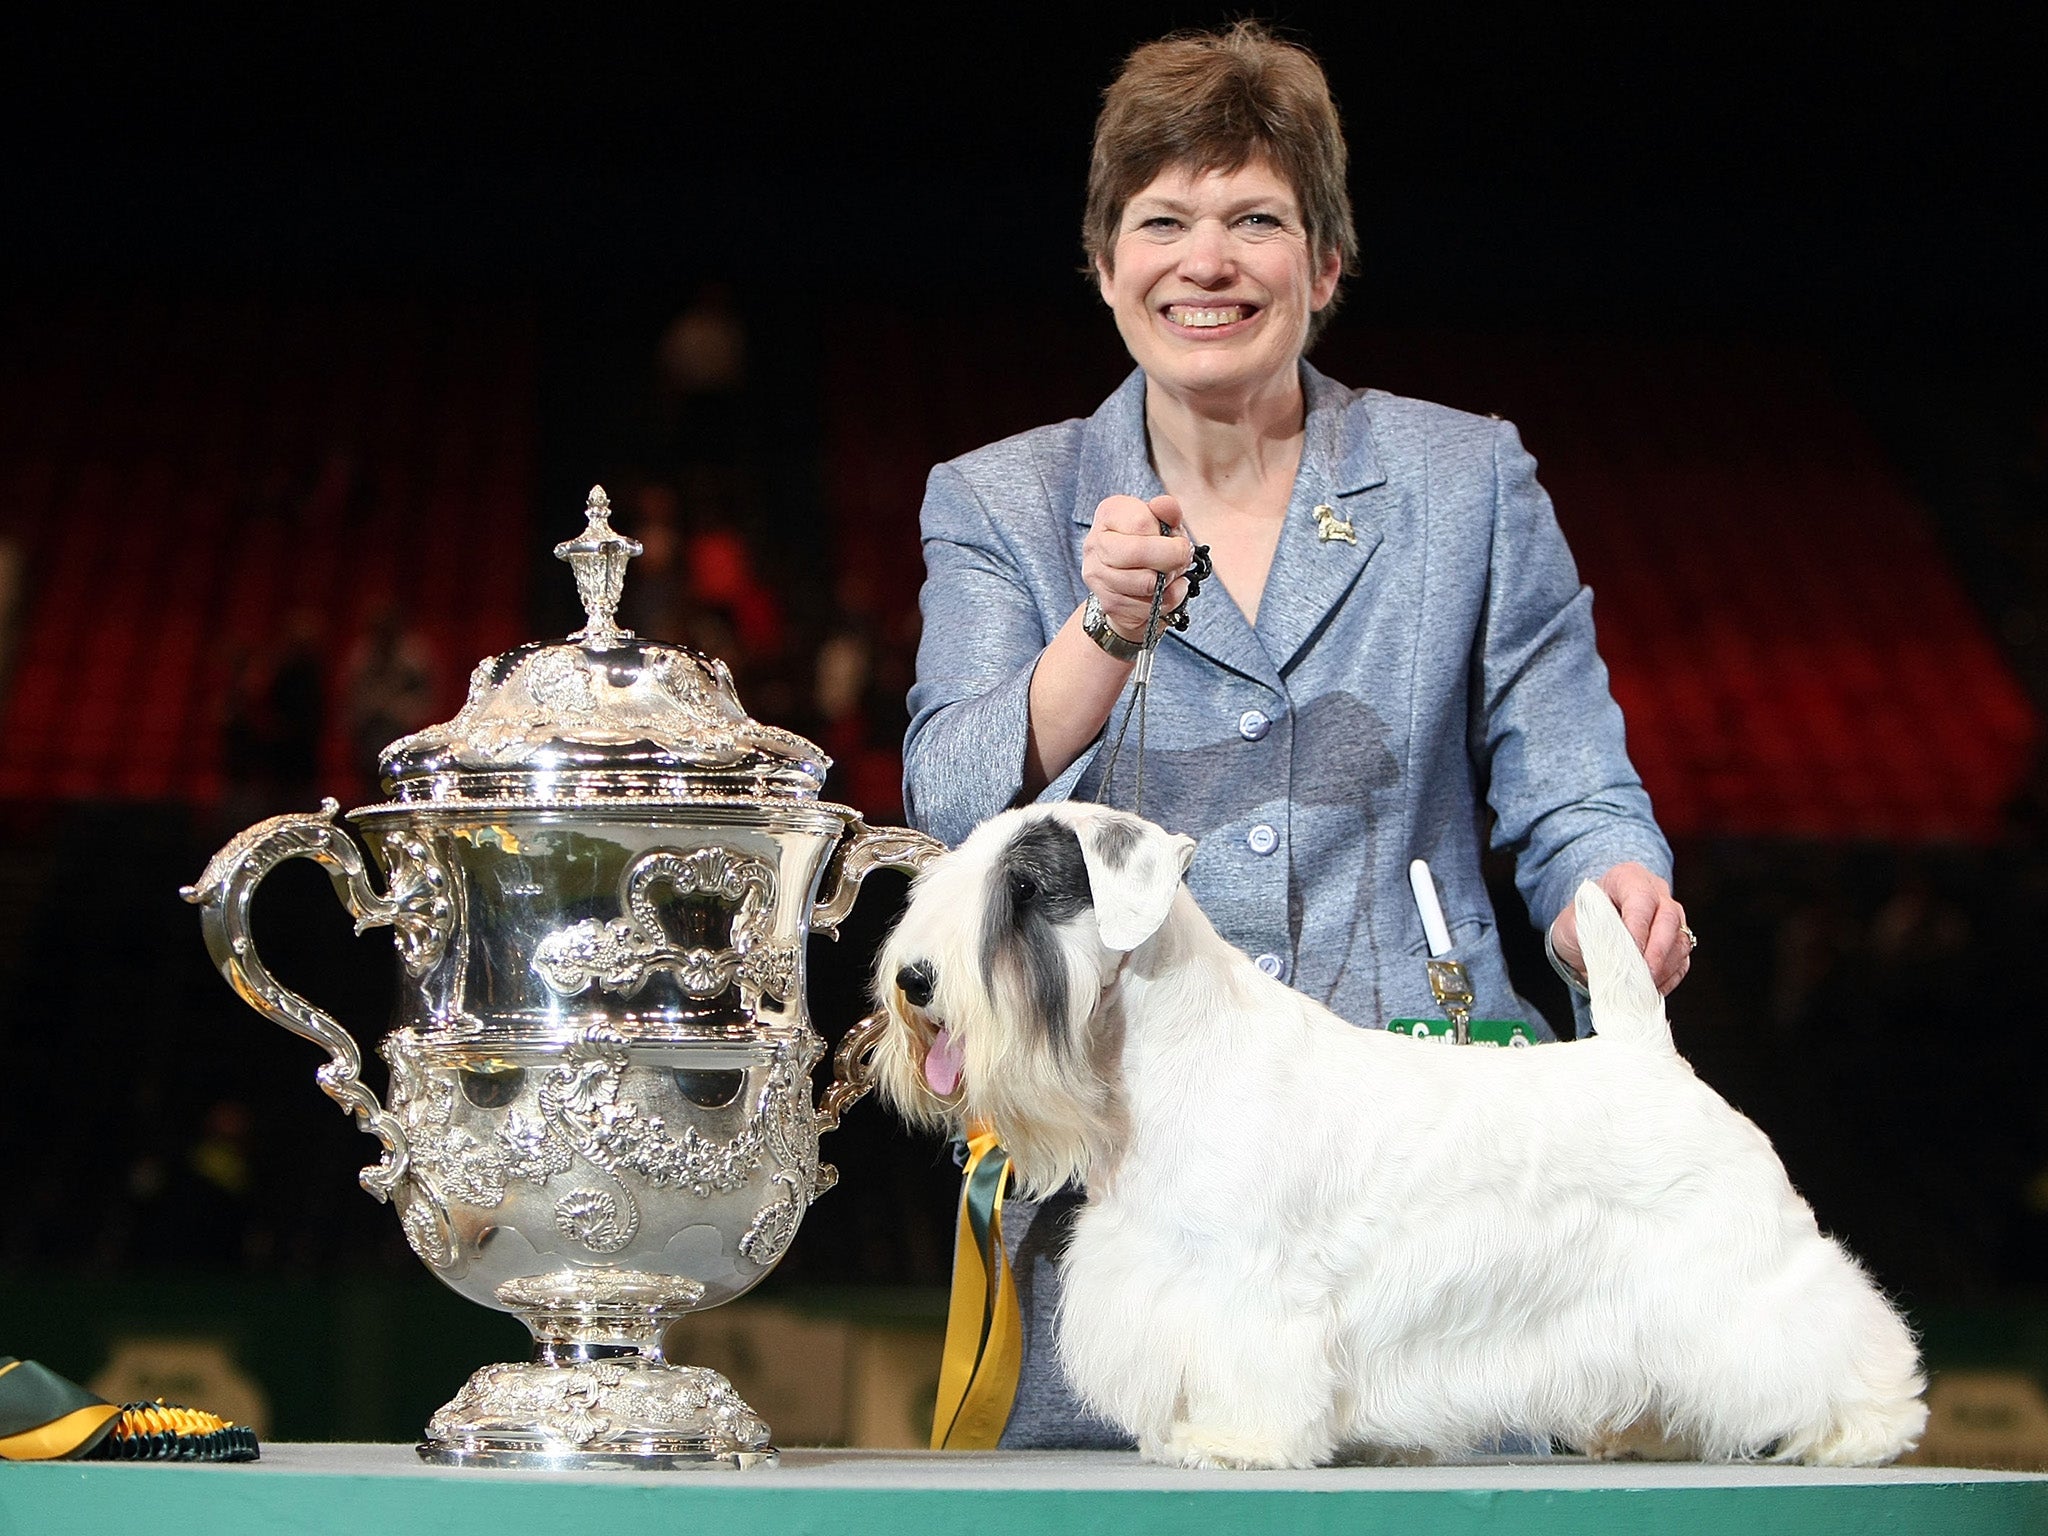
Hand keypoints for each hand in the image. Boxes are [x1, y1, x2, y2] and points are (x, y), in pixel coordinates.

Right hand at [1081, 494, 1194, 641]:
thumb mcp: (1164, 524)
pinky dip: (1167, 600)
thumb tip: (1165, 505)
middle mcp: (1096, 543)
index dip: (1166, 534)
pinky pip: (1148, 606)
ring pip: (1144, 583)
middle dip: (1170, 558)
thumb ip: (1168, 512)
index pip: (1140, 522)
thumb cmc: (1151, 545)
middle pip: (1137, 552)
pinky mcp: (1108, 603)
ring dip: (1168, 580)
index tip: (1175, 539)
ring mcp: (1098, 575)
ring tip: (1171, 574)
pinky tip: (1165, 591)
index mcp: (1109, 514)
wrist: (1132, 584)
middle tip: (1183, 558)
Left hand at [1549, 862, 1691, 995]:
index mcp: (1628, 878)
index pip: (1641, 898)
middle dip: (1657, 951)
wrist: (1586, 929)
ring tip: (1642, 987)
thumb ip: (1591, 933)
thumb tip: (1611, 954)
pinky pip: (1682, 962)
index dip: (1637, 926)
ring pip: (1681, 941)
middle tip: (1642, 975)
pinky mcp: (1676, 943)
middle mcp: (1657, 894)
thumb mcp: (1573, 922)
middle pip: (1670, 919)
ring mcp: (1671, 918)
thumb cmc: (1580, 920)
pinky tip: (1650, 990)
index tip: (1629, 951)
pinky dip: (1668, 979)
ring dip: (1664, 968)